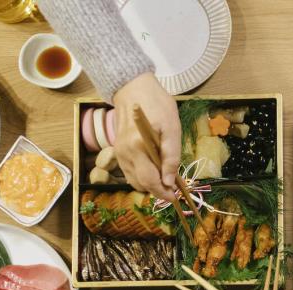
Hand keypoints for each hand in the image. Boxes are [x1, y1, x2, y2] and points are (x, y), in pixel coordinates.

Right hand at [111, 72, 181, 199]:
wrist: (133, 89)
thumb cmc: (157, 105)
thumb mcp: (172, 128)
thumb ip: (171, 156)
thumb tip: (169, 181)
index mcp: (138, 147)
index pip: (149, 181)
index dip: (163, 193)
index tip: (175, 197)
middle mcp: (125, 153)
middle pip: (140, 184)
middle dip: (157, 190)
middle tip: (173, 187)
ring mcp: (119, 153)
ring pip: (134, 181)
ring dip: (150, 184)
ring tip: (165, 176)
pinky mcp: (118, 151)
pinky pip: (130, 171)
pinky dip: (142, 175)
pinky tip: (154, 167)